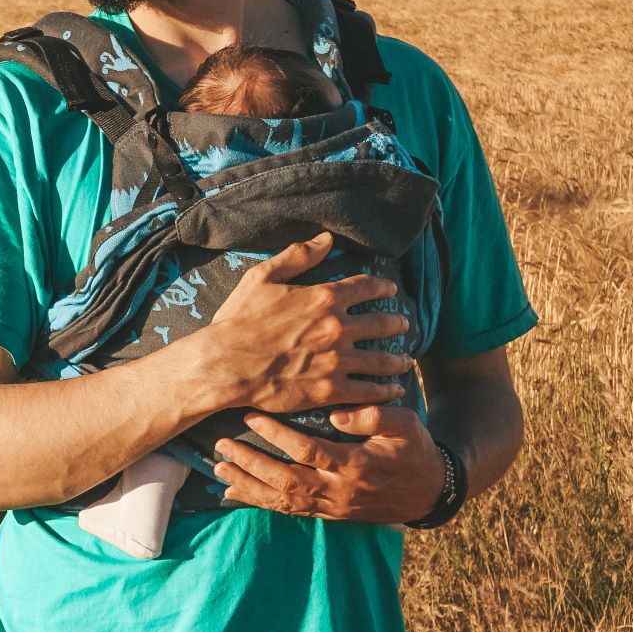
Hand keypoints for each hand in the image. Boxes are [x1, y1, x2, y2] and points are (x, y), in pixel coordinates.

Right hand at [193, 232, 413, 416]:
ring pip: (381, 360)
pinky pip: (367, 391)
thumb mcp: (263, 277)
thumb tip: (327, 240)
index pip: (366, 287)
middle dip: (397, 323)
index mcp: (324, 297)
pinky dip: (384, 391)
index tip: (391, 290)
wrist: (225, 364)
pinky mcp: (330, 391)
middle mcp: (337, 327)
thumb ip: (298, 256)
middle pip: (381, 323)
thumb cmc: (239, 320)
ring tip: (407, 360)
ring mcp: (336, 361)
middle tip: (404, 324)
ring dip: (397, 359)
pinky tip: (394, 390)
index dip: (383, 287)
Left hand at [213, 404, 445, 524]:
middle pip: (285, 480)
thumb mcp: (407, 424)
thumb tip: (337, 412)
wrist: (429, 492)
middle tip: (221, 444)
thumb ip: (374, 415)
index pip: (307, 451)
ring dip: (248, 485)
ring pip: (282, 500)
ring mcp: (332, 506)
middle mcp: (338, 491)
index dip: (276, 435)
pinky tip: (234, 491)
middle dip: (250, 463)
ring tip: (219, 467)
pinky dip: (259, 502)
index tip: (251, 415)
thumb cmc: (415, 451)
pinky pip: (289, 510)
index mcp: (355, 465)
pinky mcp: (328, 514)